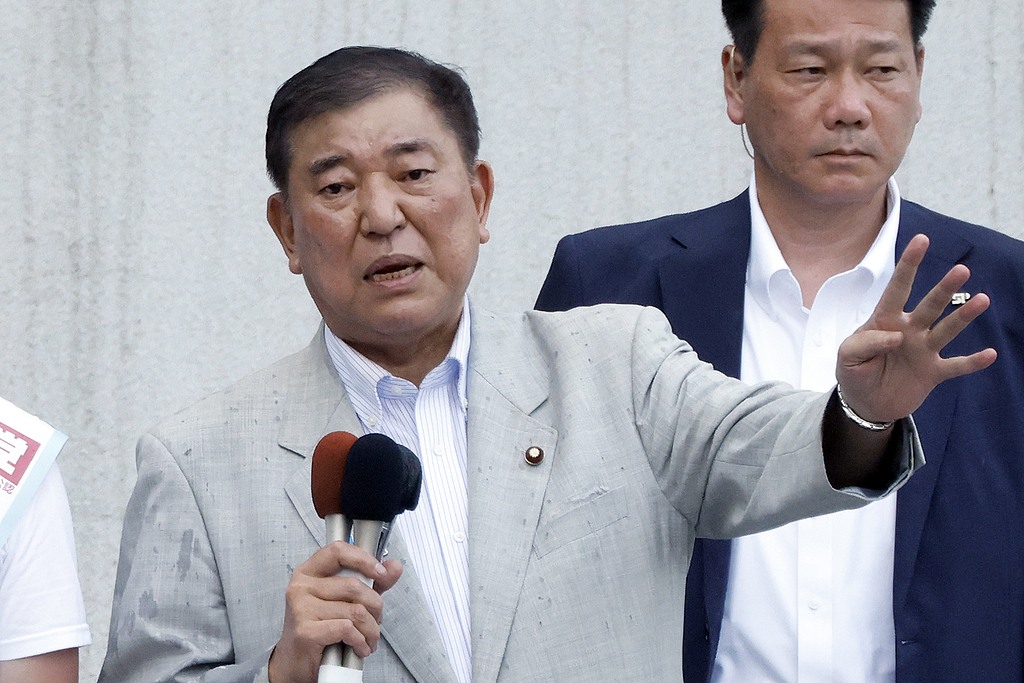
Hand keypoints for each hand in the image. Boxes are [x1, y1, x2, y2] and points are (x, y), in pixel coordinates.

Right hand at [268, 542, 402, 682]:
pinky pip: (347, 628)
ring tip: (369, 637)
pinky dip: (360, 640)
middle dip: (375, 606)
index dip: (363, 559)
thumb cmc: (318, 629)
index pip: (338, 551)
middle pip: (353, 586)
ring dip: (371, 629)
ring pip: (355, 611)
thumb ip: (371, 583)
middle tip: (376, 619)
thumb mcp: (345, 600)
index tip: (380, 572)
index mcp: (309, 572)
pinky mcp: (306, 630)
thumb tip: (393, 567)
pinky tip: (359, 646)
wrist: (296, 662)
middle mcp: (302, 587)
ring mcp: (301, 608)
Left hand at [836, 234, 996, 422]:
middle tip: (961, 270)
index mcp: (885, 321)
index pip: (897, 288)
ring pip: (947, 329)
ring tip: (982, 300)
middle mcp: (909, 330)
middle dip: (944, 289)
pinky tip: (989, 354)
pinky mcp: (934, 372)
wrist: (866, 404)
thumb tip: (895, 336)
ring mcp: (924, 350)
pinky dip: (972, 362)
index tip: (921, 240)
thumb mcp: (847, 357)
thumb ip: (865, 342)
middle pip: (930, 305)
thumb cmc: (854, 372)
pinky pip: (957, 365)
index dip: (908, 265)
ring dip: (964, 316)